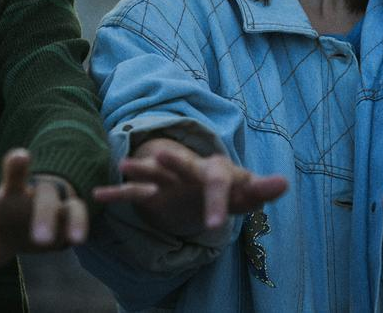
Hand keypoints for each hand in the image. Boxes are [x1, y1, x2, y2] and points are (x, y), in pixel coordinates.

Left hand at [0, 148, 87, 271]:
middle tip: (20, 157)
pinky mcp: (67, 210)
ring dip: (45, 212)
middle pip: (16, 169)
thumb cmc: (1, 239)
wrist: (32, 236)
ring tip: (41, 239)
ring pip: (47, 191)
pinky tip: (76, 239)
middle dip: (17, 163)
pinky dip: (77, 220)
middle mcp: (16, 192)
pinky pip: (75, 208)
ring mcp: (43, 198)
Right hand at [92, 137, 286, 235]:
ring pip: (154, 173)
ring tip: (124, 165)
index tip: (213, 225)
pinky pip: (132, 193)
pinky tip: (98, 196)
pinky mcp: (151, 191)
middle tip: (164, 157)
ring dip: (140, 170)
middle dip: (175, 163)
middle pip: (184, 165)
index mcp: (214, 172)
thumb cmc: (227, 190)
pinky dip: (116, 194)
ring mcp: (168, 179)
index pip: (218, 184)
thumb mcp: (244, 193)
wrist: (200, 183)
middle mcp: (189, 171)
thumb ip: (260, 190)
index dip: (217, 203)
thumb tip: (284, 182)